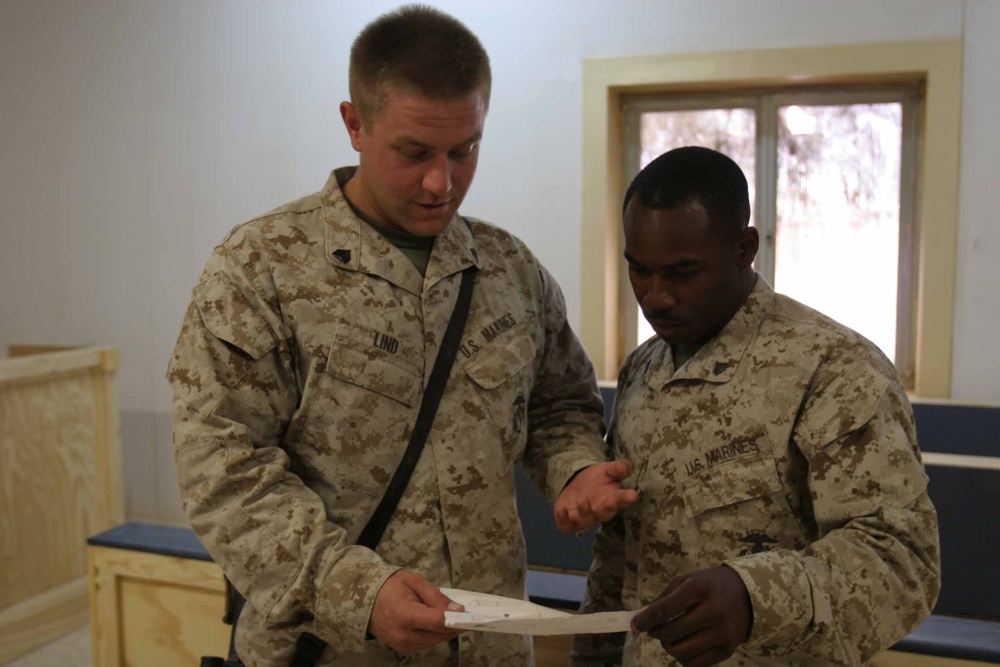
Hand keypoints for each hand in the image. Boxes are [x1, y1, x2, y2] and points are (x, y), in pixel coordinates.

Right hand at [368, 570, 464, 652]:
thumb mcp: (414, 582)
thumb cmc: (390, 586)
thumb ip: (436, 597)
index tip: (468, 612)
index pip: (438, 622)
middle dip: (455, 624)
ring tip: (450, 615)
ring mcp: (403, 645)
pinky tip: (436, 623)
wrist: (365, 600)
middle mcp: (404, 635)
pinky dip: (435, 634)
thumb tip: (458, 610)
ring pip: (436, 641)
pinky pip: (427, 643)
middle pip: (440, 634)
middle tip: (464, 613)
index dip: (456, 618)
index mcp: (406, 615)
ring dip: (446, 630)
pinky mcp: (403, 649)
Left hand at [554, 460, 638, 532]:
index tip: (633, 495)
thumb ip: (618, 468)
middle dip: (606, 508)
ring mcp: (584, 518)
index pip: (622, 500)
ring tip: (582, 501)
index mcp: (613, 499)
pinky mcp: (568, 521)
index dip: (627, 499)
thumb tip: (626, 466)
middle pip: (605, 514)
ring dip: (584, 512)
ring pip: (585, 520)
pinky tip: (561, 510)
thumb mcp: (608, 470)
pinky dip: (563, 519)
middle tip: (609, 501)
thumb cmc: (597, 479)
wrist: (576, 483)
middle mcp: (599, 511)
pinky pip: (566, 525)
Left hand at [631, 566, 751, 666]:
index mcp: (699, 589)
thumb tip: (641, 620)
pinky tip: (684, 645)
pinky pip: (695, 664)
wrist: (747, 594)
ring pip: (682, 652)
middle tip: (655, 629)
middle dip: (657, 633)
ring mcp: (722, 633)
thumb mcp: (687, 580)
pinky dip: (683, 658)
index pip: (665, 609)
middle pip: (672, 633)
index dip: (645, 620)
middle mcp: (713, 611)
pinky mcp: (727, 650)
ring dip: (669, 647)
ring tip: (670, 637)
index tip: (634, 626)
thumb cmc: (709, 585)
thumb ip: (664, 599)